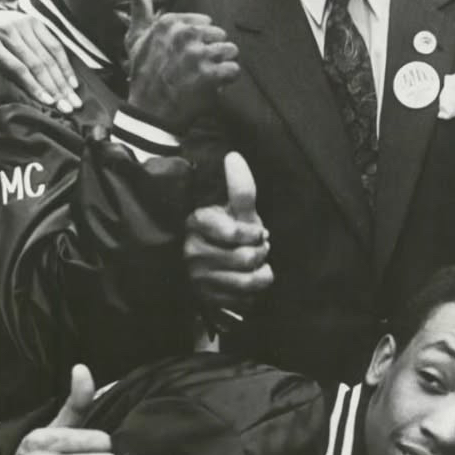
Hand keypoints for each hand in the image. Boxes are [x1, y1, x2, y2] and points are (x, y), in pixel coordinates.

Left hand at [0, 12, 81, 113]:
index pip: (17, 67)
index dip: (34, 85)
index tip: (49, 102)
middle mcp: (8, 31)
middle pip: (37, 63)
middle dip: (55, 87)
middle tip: (68, 107)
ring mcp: (22, 23)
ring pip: (48, 56)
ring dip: (64, 80)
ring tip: (74, 100)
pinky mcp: (34, 20)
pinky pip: (54, 44)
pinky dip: (65, 64)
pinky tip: (73, 82)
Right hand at [122, 0, 239, 131]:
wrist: (149, 112)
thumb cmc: (143, 74)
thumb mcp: (136, 36)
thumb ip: (139, 4)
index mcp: (171, 22)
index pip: (205, 23)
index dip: (198, 42)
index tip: (184, 56)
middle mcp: (185, 34)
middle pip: (220, 36)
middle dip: (212, 53)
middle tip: (194, 70)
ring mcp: (198, 55)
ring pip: (231, 51)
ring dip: (222, 66)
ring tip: (205, 77)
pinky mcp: (211, 74)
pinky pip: (234, 70)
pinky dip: (227, 81)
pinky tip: (212, 86)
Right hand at [185, 153, 273, 314]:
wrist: (213, 264)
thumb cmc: (228, 231)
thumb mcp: (236, 210)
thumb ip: (240, 188)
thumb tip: (233, 155)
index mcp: (196, 223)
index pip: (234, 233)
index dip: (253, 234)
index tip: (257, 233)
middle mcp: (192, 252)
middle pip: (246, 257)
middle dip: (260, 253)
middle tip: (257, 249)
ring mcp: (198, 279)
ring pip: (248, 281)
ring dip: (262, 273)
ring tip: (258, 266)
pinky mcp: (207, 299)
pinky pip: (245, 300)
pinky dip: (255, 292)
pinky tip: (249, 281)